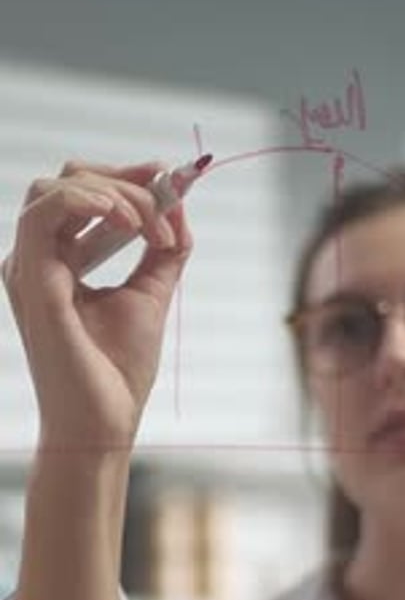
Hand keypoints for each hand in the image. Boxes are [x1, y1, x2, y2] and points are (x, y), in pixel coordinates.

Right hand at [1, 158, 193, 452]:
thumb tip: (180, 208)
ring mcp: (29, 266)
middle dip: (124, 178)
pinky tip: (128, 222)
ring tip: (150, 227)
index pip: (83, 194)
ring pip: (58, 187)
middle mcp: (38, 258)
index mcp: (60, 262)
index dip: (127, 178)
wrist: (105, 422)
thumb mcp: (150, 296)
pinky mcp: (31, 278)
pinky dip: (90, 201)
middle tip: (167, 193)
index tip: (169, 177)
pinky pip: (46, 210)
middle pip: (69, 180)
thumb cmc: (118, 371)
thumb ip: (162, 252)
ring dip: (115, 193)